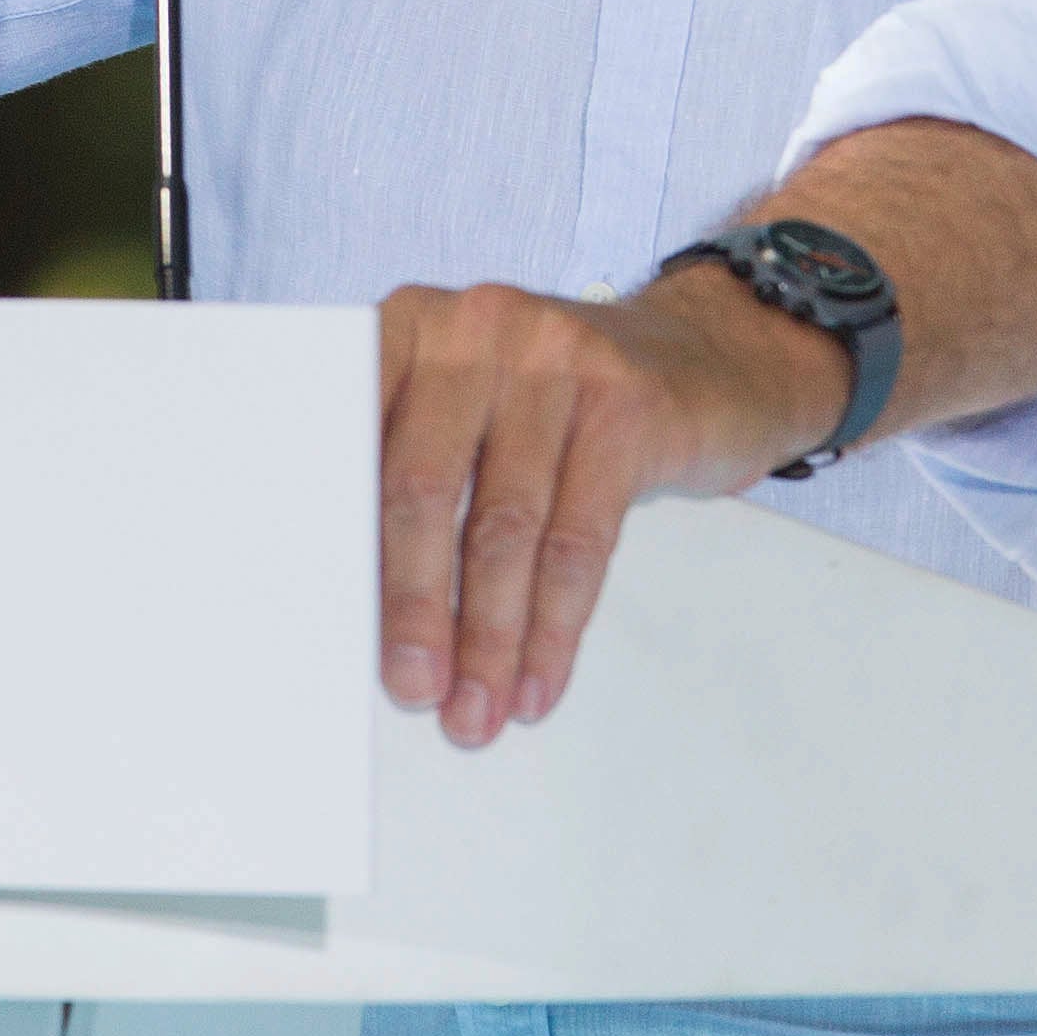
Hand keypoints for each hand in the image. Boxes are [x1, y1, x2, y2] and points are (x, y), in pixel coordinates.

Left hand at [375, 267, 850, 748]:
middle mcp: (475, 328)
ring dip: (487, 636)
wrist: (704, 357)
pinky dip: (554, 626)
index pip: (352, 440)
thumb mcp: (468, 408)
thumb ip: (404, 470)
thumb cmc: (553, 403)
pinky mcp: (627, 407)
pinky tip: (537, 680)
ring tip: (475, 710)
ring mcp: (557, 359)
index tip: (332, 627)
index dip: (339, 539)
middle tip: (411, 688)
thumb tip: (357, 608)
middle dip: (414, 605)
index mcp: (409, 325)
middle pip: (424, 487)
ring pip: (506, 526)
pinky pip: (579, 540)